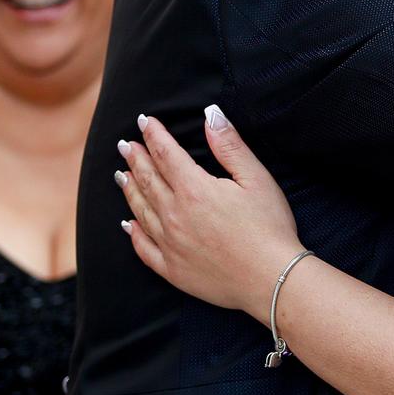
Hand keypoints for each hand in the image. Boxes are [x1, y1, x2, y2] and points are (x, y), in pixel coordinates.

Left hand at [116, 105, 302, 317]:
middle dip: (136, 158)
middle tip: (125, 145)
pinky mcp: (172, 269)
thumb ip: (230, 146)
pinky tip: (128, 224)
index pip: (165, 154)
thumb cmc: (270, 228)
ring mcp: (170, 244)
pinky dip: (133, 233)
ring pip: (141, 210)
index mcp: (194, 190)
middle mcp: (174, 215)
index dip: (154, 135)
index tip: (144, 122)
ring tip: (121, 175)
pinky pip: (143, 248)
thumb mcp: (256, 179)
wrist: (272, 280)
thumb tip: (210, 115)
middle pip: (148, 180)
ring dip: (130, 189)